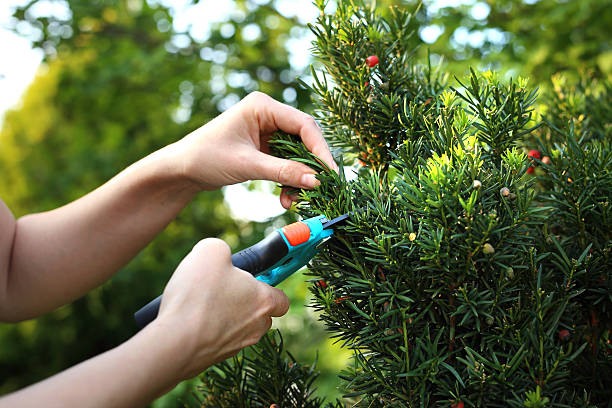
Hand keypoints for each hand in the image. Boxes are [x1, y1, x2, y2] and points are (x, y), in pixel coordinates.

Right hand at [151, 238, 289, 379]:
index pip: (282, 299)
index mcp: (263, 300)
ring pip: (238, 328)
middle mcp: (255, 327)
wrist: (174, 343)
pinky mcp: (215, 358)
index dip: (269, 285)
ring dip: (225, 316)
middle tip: (222, 288)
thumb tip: (220, 255)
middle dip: (244, 301)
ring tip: (200, 304)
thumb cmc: (197, 296)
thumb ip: (223, 249)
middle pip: (260, 314)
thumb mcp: (211, 252)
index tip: (254, 277)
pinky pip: (217, 340)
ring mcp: (236, 346)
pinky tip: (189, 320)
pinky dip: (207, 331)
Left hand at [173, 91, 337, 207]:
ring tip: (295, 200)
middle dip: (310, 167)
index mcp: (263, 106)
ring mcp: (267, 131)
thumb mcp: (247, 165)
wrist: (181, 170)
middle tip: (319, 190)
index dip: (320, 150)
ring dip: (299, 178)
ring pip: (297, 155)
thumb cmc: (206, 158)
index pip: (304, 125)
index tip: (330, 174)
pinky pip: (287, 163)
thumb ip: (283, 172)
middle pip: (304, 140)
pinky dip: (288, 181)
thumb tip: (316, 181)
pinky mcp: (265, 147)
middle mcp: (268, 115)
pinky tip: (285, 198)